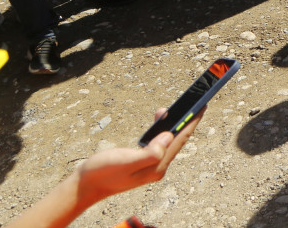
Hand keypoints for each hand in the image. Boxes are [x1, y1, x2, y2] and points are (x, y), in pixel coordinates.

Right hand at [71, 107, 202, 207]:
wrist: (84, 185)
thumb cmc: (102, 172)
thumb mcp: (125, 161)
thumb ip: (149, 152)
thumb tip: (168, 136)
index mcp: (157, 168)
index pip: (180, 140)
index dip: (193, 121)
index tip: (203, 104)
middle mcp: (157, 168)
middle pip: (178, 140)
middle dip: (188, 121)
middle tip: (197, 101)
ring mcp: (150, 166)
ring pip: (169, 140)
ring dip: (175, 123)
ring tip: (179, 106)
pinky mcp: (142, 162)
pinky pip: (158, 142)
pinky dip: (161, 129)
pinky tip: (159, 120)